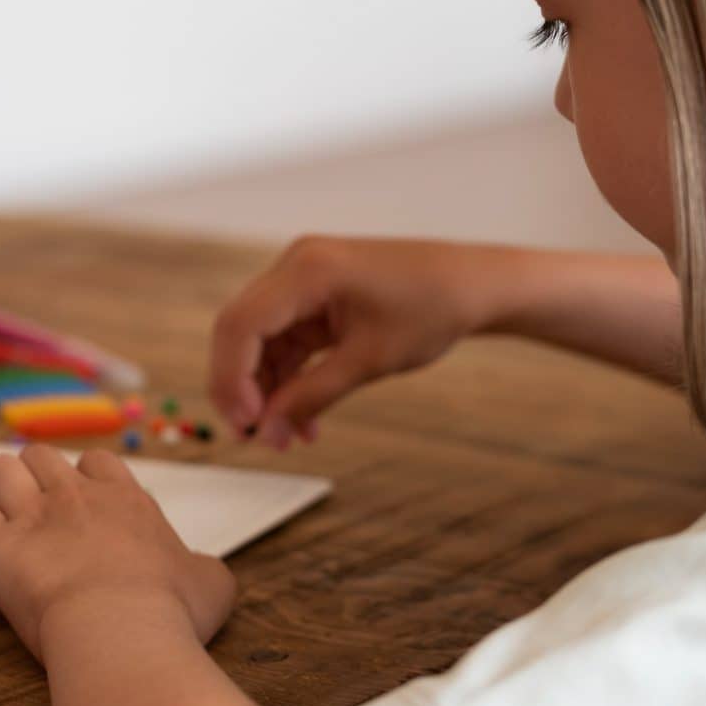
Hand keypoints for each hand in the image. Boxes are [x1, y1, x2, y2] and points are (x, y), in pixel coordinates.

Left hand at [0, 445, 236, 663]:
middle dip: (35, 479)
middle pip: (40, 455)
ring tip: (8, 530)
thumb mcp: (211, 582)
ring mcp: (33, 516)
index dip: (86, 480)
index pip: (96, 461)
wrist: (123, 630)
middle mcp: (75, 496)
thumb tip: (202, 570)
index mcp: (124, 498)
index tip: (87, 512)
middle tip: (41, 519)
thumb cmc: (171, 609)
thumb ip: (203, 566)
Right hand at [211, 237, 514, 447]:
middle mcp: (297, 267)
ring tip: (288, 437)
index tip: (247, 424)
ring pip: (260, 341)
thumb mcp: (369, 361)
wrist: (474, 285)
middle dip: (242, 388)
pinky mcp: (317, 297)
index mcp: (308, 270)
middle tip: (255, 438)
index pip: (240, 324)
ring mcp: (305, 281)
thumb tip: (267, 432)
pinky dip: (290, 378)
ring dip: (268, 390)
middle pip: (240, 331)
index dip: (231, 378)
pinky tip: (304, 418)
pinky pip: (286, 341)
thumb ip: (313, 395)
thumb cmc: (432, 308)